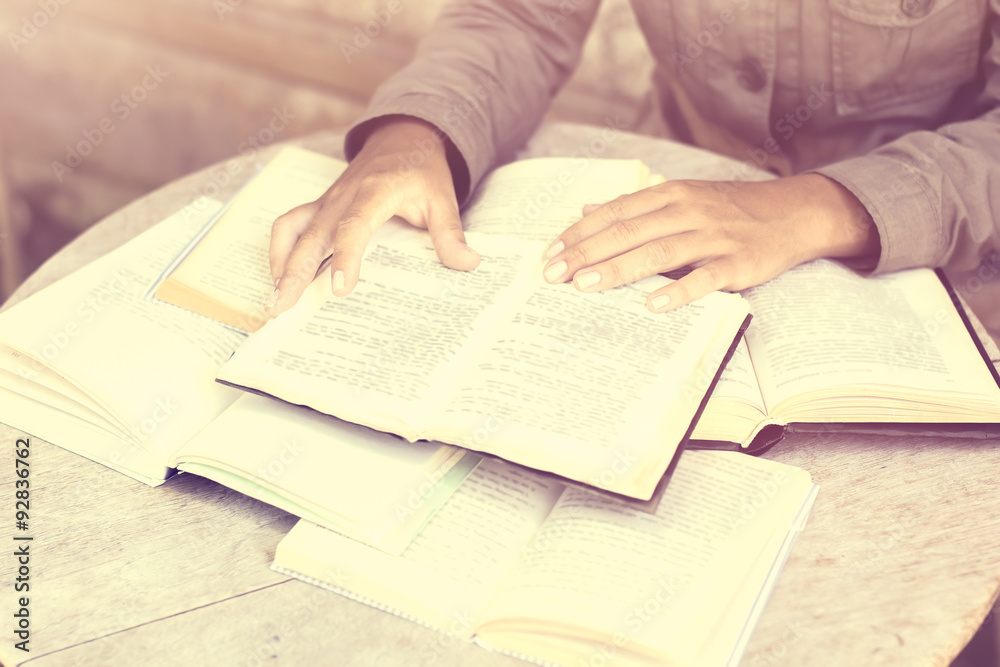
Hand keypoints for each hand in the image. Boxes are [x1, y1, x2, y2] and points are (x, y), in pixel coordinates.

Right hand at [265, 117, 479, 316]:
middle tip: (281, 307)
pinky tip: (280, 276)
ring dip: (280, 262)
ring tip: (275, 299)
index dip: (345, 257)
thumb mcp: (443, 199)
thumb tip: (468, 263)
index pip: (355, 227)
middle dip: (294, 273)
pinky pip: (290, 224)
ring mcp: (327, 200)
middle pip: (313, 235)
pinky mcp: (319, 205)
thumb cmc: (422, 170)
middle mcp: (343, 196)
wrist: (402, 136)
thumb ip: (450, 233)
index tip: (340, 289)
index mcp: (375, 192)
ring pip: (292, 229)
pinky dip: (279, 249)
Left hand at [541, 174, 879, 311]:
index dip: (579, 233)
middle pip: (628, 231)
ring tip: (585, 286)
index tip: (549, 254)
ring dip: (619, 269)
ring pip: (658, 251)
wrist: (795, 212)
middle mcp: (687, 210)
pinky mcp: (738, 262)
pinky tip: (652, 305)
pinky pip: (705, 277)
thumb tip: (586, 211)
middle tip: (552, 275)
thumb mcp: (680, 197)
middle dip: (586, 253)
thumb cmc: (730, 209)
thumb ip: (633, 206)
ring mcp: (713, 236)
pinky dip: (679, 291)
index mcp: (670, 194)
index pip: (614, 212)